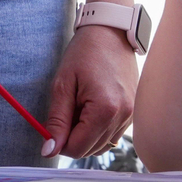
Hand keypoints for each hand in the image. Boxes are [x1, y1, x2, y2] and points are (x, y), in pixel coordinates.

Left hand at [42, 22, 138, 159]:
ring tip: (81, 107)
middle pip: (90, 150)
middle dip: (73, 138)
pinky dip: (99, 128)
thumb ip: (57, 121)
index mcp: (105, 110)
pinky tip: (93, 107)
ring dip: (87, 135)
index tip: (54, 124)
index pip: (77, 149)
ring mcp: (131, 114)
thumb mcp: (63, 85)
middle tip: (68, 110)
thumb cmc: (85, 53)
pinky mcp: (133, 111)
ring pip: (102, 145)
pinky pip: (112, 134)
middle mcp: (123, 116)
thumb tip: (49, 150)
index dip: (60, 141)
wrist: (110, 31)